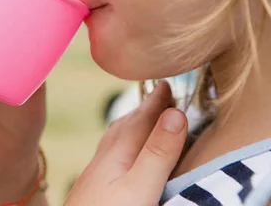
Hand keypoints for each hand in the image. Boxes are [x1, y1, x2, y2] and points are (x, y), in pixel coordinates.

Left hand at [65, 81, 186, 205]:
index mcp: (118, 151)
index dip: (157, 100)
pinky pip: (113, 154)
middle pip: (127, 124)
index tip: (168, 81)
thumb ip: (158, 152)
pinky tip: (121, 158)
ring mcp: (97, 174)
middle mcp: (105, 158)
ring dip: (133, 124)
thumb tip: (176, 112)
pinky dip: (124, 144)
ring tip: (144, 119)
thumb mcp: (139, 187)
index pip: (142, 117)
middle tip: (160, 94)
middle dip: (145, 108)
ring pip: (117, 139)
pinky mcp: (94, 190)